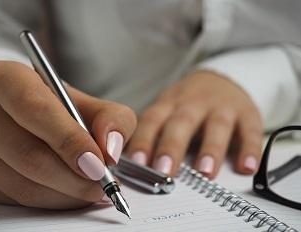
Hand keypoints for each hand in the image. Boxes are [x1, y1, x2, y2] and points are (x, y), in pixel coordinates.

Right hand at [0, 61, 135, 208]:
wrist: (39, 119)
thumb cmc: (65, 110)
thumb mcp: (95, 105)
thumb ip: (113, 120)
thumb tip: (110, 149)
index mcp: (5, 78)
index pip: (35, 109)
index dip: (69, 139)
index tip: (97, 162)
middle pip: (27, 153)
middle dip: (72, 176)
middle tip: (102, 183)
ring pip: (22, 183)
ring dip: (66, 193)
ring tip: (93, 189)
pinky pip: (16, 199)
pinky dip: (52, 201)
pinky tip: (71, 192)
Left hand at [127, 71, 262, 178]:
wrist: (221, 80)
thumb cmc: (187, 104)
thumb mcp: (168, 111)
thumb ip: (154, 134)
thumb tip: (132, 166)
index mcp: (170, 104)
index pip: (152, 121)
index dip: (144, 141)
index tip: (137, 163)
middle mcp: (194, 103)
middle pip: (182, 123)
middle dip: (172, 147)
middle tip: (165, 171)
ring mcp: (222, 107)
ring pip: (216, 126)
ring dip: (210, 149)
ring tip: (205, 172)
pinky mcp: (247, 113)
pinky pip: (250, 130)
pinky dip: (250, 149)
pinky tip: (246, 167)